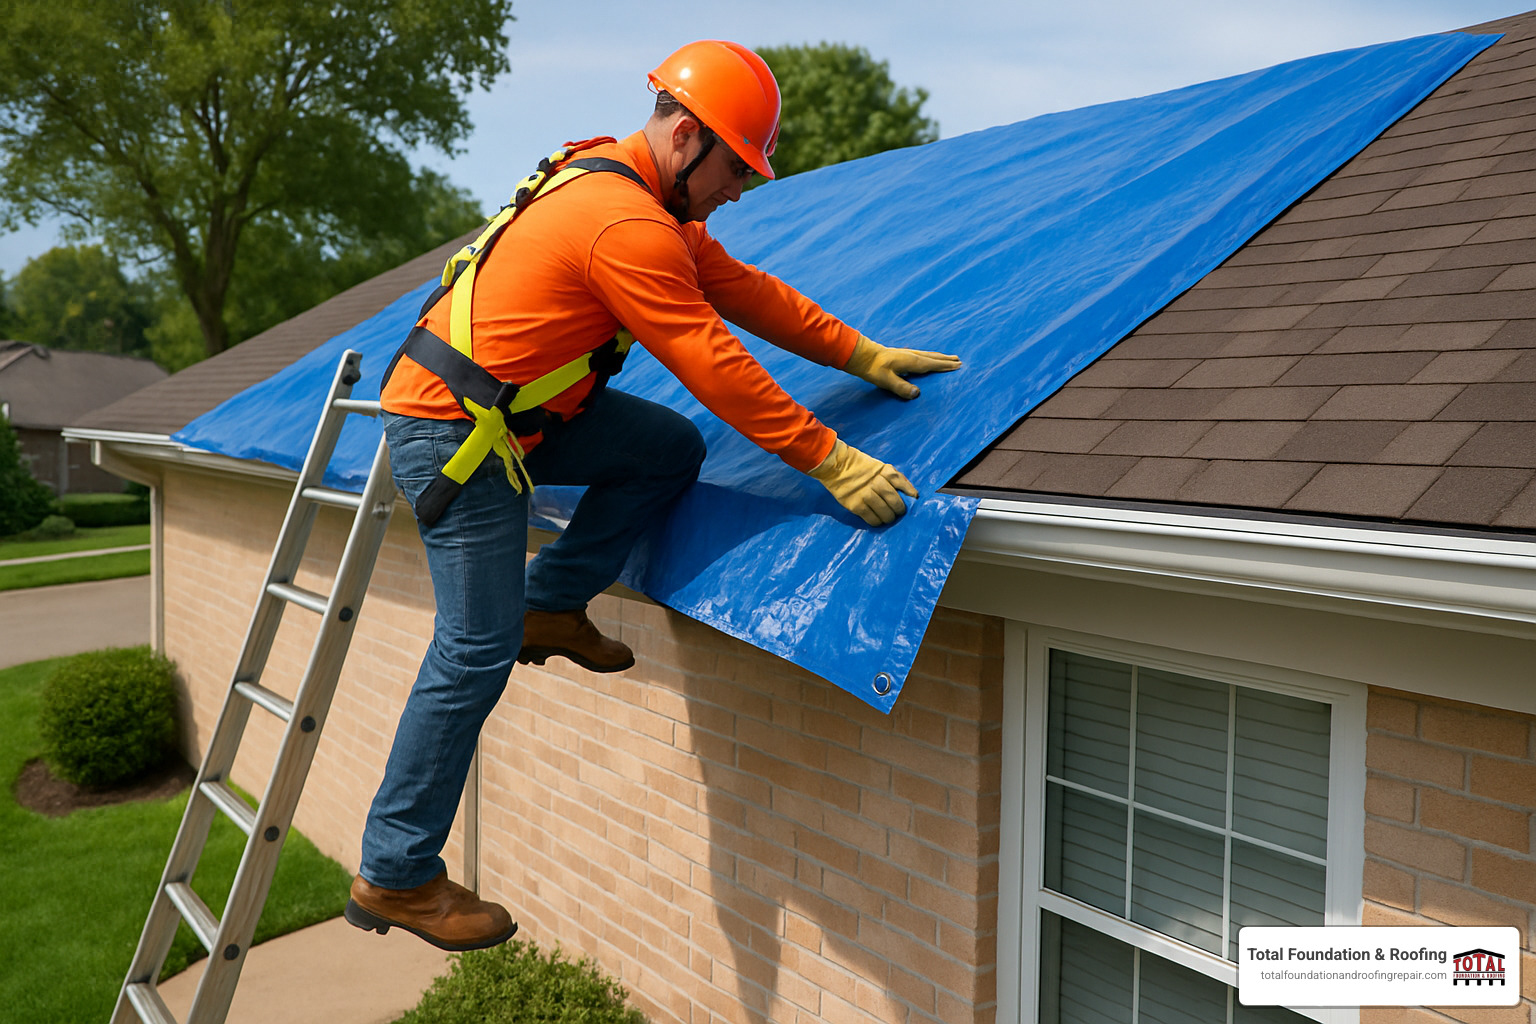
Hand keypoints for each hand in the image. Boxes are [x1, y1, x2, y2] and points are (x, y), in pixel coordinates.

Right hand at [807, 439, 917, 525]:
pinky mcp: (855, 504)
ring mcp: (865, 494)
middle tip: (898, 512)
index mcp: (884, 471)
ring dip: (889, 517)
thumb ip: (893, 478)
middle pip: (895, 501)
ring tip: (888, 517)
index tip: (914, 499)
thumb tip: (909, 494)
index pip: (902, 483)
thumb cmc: (860, 467)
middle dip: (899, 509)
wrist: (836, 465)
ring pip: (884, 511)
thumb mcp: (879, 466)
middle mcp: (876, 482)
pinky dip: (877, 521)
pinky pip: (871, 518)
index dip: (910, 493)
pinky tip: (877, 520)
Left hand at [843, 335, 961, 399]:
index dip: (945, 366)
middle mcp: (911, 355)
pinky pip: (922, 355)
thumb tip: (917, 394)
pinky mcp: (901, 354)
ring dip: (939, 357)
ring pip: (928, 355)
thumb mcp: (887, 381)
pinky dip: (930, 356)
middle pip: (933, 358)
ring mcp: (906, 353)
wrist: (862, 355)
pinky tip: (928, 358)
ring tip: (949, 358)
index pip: (932, 365)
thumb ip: (902, 388)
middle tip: (959, 361)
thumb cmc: (874, 369)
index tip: (958, 366)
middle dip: (946, 360)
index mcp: (911, 362)